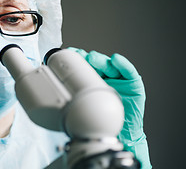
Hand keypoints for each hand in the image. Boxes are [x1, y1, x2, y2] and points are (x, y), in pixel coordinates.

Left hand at [68, 47, 150, 167]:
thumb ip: (74, 98)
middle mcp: (106, 77)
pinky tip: (116, 60)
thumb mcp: (85, 107)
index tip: (69, 52)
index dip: (78, 58)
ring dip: (101, 60)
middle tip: (82, 56)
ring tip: (94, 58)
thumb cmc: (102, 120)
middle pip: (98, 63)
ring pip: (110, 65)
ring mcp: (119, 79)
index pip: (86, 66)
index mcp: (93, 81)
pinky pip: (128, 72)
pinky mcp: (133, 84)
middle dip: (89, 58)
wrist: (121, 133)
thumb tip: (52, 92)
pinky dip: (123, 64)